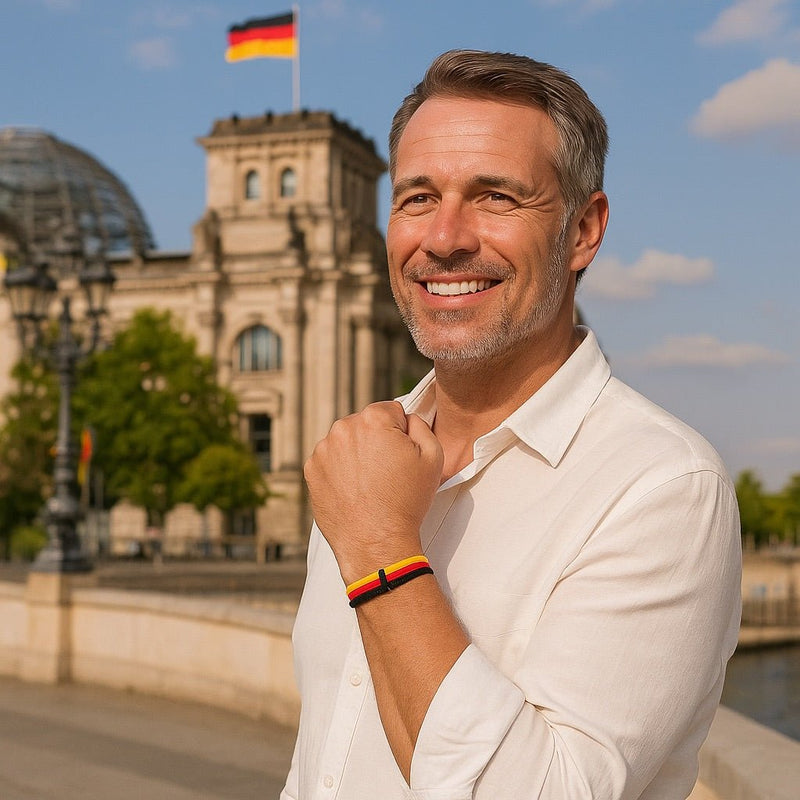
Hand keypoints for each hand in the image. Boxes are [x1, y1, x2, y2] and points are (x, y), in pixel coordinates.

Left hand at [304, 401, 442, 582]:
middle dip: (376, 441)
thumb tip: (406, 418)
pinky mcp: (312, 470)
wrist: (376, 542)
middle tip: (387, 473)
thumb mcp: (433, 457)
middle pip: (366, 424)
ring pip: (346, 441)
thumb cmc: (406, 502)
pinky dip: (341, 470)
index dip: (401, 433)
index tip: (401, 455)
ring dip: (357, 454)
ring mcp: (323, 449)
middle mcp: (343, 428)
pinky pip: (330, 460)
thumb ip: (420, 424)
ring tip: (370, 484)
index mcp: (373, 419)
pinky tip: (354, 490)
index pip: (391, 410)